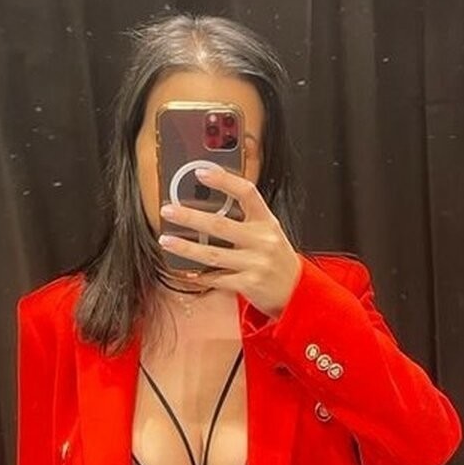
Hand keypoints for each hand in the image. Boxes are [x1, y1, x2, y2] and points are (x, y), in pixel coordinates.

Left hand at [157, 165, 301, 319]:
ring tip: (166, 240)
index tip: (201, 172)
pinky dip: (199, 276)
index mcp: (267, 222)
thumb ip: (246, 219)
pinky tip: (185, 272)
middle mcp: (262, 240)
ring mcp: (256, 263)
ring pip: (213, 255)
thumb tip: (209, 205)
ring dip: (186, 248)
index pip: (246, 193)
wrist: (297, 291)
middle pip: (220, 225)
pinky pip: (218, 279)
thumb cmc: (276, 259)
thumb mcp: (269, 232)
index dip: (224, 180)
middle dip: (190, 217)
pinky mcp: (249, 284)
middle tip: (168, 211)